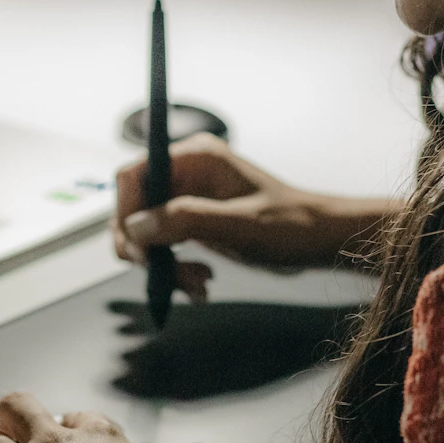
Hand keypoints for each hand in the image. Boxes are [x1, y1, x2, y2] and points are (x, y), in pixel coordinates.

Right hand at [113, 133, 344, 298]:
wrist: (318, 240)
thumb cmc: (290, 225)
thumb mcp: (238, 225)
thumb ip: (185, 221)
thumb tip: (136, 227)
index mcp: (195, 158)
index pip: (133, 177)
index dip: (125, 214)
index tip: (140, 252)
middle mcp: (185, 173)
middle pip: (134, 208)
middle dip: (146, 249)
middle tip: (167, 277)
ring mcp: (187, 197)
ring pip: (145, 233)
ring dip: (162, 266)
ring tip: (196, 284)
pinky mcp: (191, 221)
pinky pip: (163, 246)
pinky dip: (174, 270)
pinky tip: (199, 284)